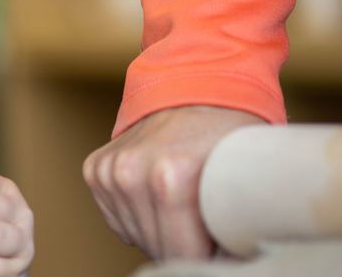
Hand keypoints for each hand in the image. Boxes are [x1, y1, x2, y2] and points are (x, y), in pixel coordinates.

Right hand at [82, 106, 266, 259]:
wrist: (192, 83)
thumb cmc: (226, 131)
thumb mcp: (246, 174)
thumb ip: (237, 222)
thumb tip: (230, 264)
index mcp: (171, 178)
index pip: (183, 256)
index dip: (207, 258)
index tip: (221, 249)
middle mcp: (132, 173)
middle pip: (158, 248)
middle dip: (184, 246)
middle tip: (206, 226)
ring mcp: (110, 171)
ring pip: (136, 236)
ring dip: (159, 231)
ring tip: (184, 205)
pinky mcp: (96, 169)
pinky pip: (117, 220)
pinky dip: (138, 216)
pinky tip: (159, 196)